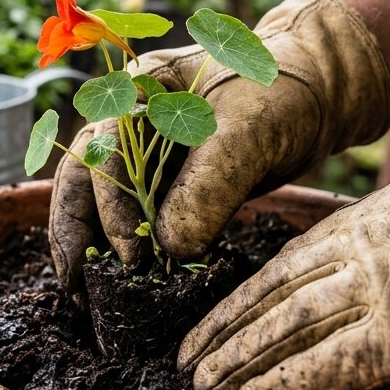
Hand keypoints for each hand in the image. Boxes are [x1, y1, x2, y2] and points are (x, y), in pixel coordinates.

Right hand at [49, 0, 389, 296]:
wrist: (316, 95)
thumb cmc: (283, 94)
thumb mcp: (250, 133)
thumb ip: (209, 187)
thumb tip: (169, 249)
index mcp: (137, 91)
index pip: (102, 152)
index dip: (108, 208)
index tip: (134, 256)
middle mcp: (127, 120)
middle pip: (79, 177)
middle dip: (73, 232)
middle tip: (76, 288)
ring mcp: (141, 152)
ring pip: (94, 200)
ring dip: (86, 245)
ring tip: (80, 297)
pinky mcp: (162, 182)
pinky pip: (127, 215)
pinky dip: (117, 248)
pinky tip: (112, 285)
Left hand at [178, 118, 389, 389]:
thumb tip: (362, 264)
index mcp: (377, 215)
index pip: (287, 259)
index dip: (242, 293)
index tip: (209, 316)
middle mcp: (370, 245)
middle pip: (275, 293)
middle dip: (224, 329)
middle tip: (186, 358)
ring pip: (291, 327)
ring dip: (241, 360)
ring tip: (201, 384)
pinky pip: (336, 364)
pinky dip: (290, 385)